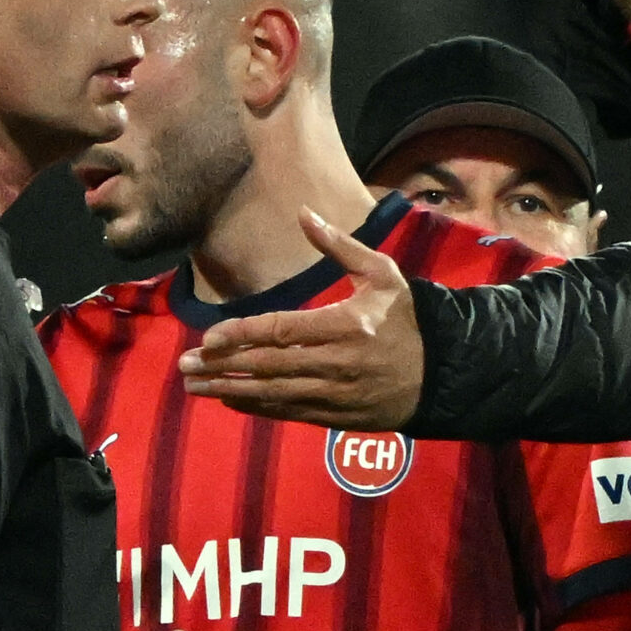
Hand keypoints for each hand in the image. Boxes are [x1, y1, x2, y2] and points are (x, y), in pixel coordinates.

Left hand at [179, 209, 423, 428]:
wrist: (445, 371)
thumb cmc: (408, 317)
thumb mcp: (381, 274)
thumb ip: (339, 246)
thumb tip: (304, 213)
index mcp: (346, 325)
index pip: (282, 330)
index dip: (242, 334)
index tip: (209, 337)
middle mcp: (338, 363)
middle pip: (268, 367)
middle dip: (223, 367)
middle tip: (185, 366)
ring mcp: (338, 394)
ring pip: (274, 394)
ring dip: (231, 390)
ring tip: (195, 388)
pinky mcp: (339, 417)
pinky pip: (290, 412)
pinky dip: (258, 407)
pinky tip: (231, 398)